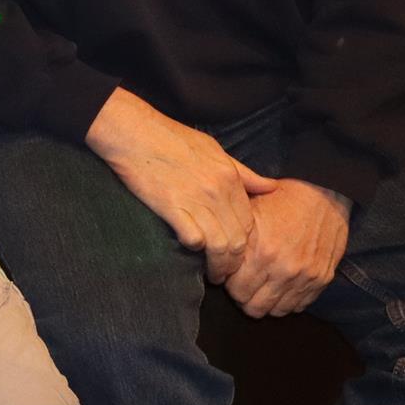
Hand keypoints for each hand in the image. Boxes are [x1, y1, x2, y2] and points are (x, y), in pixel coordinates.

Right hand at [85, 88, 277, 281]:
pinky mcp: (171, 206)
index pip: (249, 223)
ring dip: (218, 265)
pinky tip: (190, 248)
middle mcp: (217, 191)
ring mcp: (195, 200)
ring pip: (220, 245)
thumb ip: (243, 172)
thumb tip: (271, 187)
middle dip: (234, 262)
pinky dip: (194, 247)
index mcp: (230, 177)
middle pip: (238, 239)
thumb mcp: (214, 149)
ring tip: (212, 274)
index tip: (237, 253)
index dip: (246, 243)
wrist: (133, 131)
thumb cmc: (170, 137)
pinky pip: (193, 238)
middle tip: (226, 272)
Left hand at [225, 179, 349, 317]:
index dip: (228, 283)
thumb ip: (231, 238)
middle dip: (244, 297)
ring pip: (277, 311)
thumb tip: (211, 255)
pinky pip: (299, 305)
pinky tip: (280, 286)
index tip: (227, 275)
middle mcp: (284, 269)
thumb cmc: (279, 199)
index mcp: (261, 252)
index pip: (235, 290)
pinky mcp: (322, 279)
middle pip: (254, 306)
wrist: (323, 193)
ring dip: (266, 301)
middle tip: (242, 284)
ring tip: (261, 286)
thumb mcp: (248, 212)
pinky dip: (287, 300)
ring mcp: (305, 277)